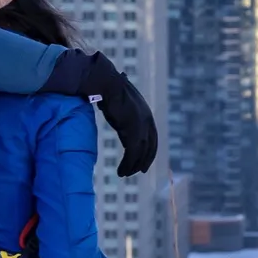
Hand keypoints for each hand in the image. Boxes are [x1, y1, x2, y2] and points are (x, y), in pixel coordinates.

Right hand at [59, 49, 158, 176]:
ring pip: (140, 153)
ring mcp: (141, 126)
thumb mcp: (120, 98)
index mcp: (145, 113)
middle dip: (144, 161)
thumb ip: (122, 104)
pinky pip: (132, 154)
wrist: (105, 83)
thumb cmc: (108, 87)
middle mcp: (147, 120)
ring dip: (133, 166)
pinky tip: (121, 171)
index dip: (149, 150)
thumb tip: (114, 94)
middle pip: (149, 147)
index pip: (152, 136)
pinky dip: (127, 165)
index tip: (144, 161)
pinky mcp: (132, 131)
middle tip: (139, 171)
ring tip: (124, 174)